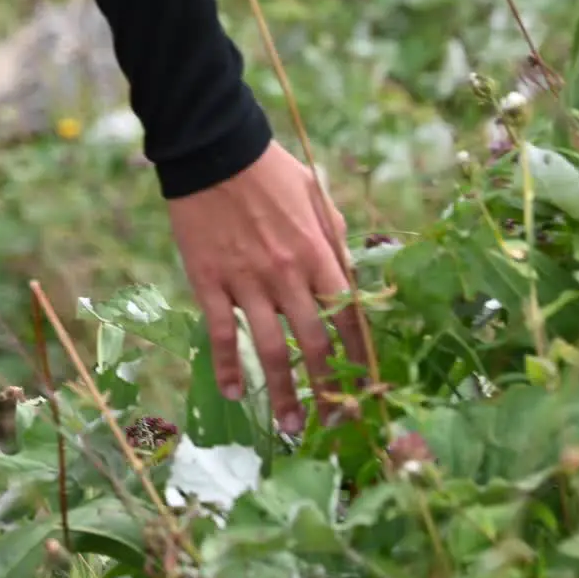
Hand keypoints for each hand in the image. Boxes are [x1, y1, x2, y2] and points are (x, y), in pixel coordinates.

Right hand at [167, 140, 365, 434]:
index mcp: (319, 253)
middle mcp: (288, 274)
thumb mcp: (316, 196)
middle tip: (334, 422)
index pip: (348, 317)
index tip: (367, 386)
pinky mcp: (211, 282)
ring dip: (284, 392)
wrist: (213, 152)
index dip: (360, 356)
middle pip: (315, 344)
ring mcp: (248, 282)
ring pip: (272, 350)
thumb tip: (348, 272)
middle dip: (328, 388)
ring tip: (291, 425)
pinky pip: (223, 334)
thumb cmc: (269, 170)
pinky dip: (228, 368)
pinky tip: (235, 394)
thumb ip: (334, 237)